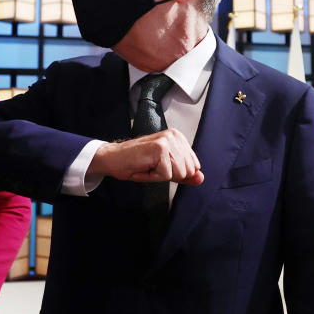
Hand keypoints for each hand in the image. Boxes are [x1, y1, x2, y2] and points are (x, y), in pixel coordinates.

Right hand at [89, 128, 203, 185]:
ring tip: (147, 166)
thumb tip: (200, 178)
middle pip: (188, 171)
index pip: (194, 166)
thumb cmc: (136, 163)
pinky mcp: (159, 148)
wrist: (112, 159)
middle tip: (151, 167)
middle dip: (169, 175)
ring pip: (179, 173)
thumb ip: (185, 174)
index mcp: (178, 138)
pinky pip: (166, 175)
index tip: (158, 166)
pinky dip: (153, 176)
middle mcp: (174, 136)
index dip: (175, 173)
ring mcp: (167, 140)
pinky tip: (143, 167)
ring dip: (160, 176)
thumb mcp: (165, 171)